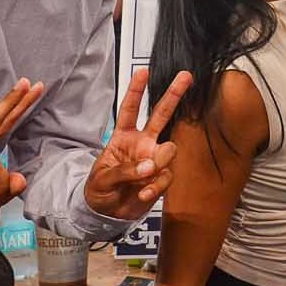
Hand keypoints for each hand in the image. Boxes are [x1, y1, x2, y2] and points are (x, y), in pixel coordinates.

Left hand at [86, 68, 191, 219]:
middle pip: (161, 115)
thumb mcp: (102, 179)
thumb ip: (124, 170)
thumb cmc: (99, 190)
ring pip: (169, 149)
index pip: (130, 110)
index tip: (143, 71)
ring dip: (159, 162)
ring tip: (144, 178)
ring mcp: (154, 159)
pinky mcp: (161, 178)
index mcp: (122, 137)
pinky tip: (142, 195)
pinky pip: (166, 177)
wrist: (107, 214)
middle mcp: (142, 143)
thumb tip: (150, 166)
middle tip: (186, 76)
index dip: (136, 91)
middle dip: (173, 94)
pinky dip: (155, 187)